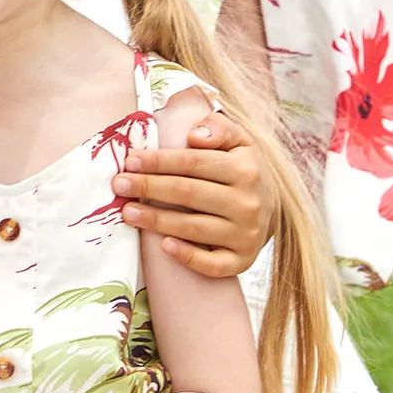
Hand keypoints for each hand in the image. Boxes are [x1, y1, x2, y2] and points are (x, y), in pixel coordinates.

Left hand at [117, 115, 268, 278]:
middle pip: (188, 193)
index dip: (158, 161)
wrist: (273, 209)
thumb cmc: (244, 170)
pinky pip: (212, 264)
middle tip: (119, 184)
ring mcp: (246, 235)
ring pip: (194, 228)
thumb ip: (218, 128)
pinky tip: (164, 246)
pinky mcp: (242, 261)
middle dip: (149, 187)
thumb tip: (194, 136)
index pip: (192, 163)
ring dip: (157, 220)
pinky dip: (188, 257)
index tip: (131, 161)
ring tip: (127, 212)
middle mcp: (247, 203)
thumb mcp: (240, 141)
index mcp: (245, 169)